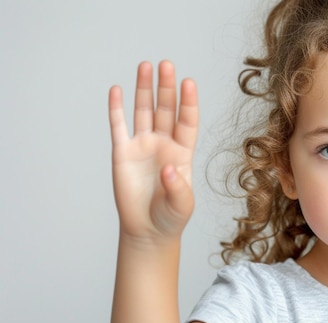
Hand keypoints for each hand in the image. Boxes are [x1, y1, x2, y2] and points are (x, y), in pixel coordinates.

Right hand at [108, 61, 197, 241]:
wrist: (147, 230)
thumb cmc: (170, 217)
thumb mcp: (182, 205)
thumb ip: (178, 187)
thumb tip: (169, 168)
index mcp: (183, 152)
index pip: (187, 121)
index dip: (188, 102)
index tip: (188, 82)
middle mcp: (163, 144)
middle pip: (166, 109)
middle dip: (166, 87)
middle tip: (166, 64)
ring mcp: (142, 146)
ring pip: (143, 111)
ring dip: (144, 89)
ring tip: (145, 65)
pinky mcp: (122, 153)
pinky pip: (119, 127)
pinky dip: (116, 109)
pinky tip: (116, 90)